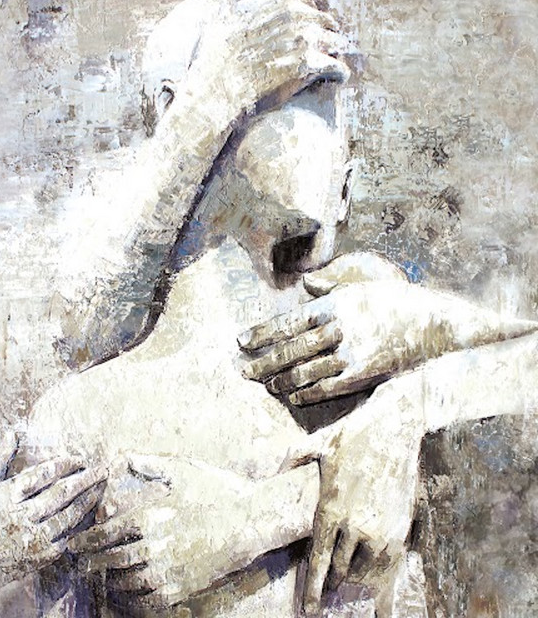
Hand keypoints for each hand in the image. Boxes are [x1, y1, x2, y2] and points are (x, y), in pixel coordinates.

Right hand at [0, 434, 106, 590]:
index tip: (79, 458)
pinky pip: (66, 537)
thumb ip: (1, 458)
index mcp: (9, 496)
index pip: (45, 474)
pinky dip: (80, 525)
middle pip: (62, 493)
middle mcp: (22, 516)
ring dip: (87, 500)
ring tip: (100, 488)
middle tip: (102, 469)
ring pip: (68, 516)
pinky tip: (90, 513)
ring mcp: (32, 538)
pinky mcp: (38, 557)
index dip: (65, 464)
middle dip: (85, 479)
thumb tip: (12, 431)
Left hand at [69, 455, 258, 608]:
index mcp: (151, 517)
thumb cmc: (218, 491)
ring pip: (128, 583)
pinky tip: (132, 596)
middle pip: (113, 560)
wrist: (252, 519)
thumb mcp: (184, 471)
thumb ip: (151, 464)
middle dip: (94, 562)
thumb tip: (125, 455)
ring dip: (113, 581)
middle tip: (83, 564)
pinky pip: (150, 601)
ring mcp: (169, 570)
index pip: (107, 533)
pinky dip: (135, 601)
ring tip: (107, 578)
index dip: (88, 540)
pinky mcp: (184, 586)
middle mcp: (155, 547)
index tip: (76, 543)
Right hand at [183, 0, 350, 119]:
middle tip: (320, 51)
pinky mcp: (308, 67)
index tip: (304, 32)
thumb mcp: (221, 14)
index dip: (307, 18)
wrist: (216, 91)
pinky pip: (337, 67)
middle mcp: (296, 14)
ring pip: (335, 43)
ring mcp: (304, 40)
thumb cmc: (215, 57)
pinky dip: (339, 74)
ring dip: (333, 54)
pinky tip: (336, 79)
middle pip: (324, 21)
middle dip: (324, 35)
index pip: (307, 3)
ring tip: (329, 65)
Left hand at [239, 252, 470, 404]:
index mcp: (335, 305)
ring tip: (265, 384)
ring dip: (280, 380)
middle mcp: (338, 330)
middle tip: (242, 370)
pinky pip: (326, 388)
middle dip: (262, 361)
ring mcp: (350, 355)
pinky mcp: (362, 376)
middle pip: (290, 350)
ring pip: (304, 372)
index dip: (262, 333)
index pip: (288, 322)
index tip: (242, 341)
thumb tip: (306, 285)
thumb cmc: (397, 300)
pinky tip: (293, 396)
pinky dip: (306, 393)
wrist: (435, 325)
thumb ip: (331, 284)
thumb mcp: (363, 282)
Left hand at [282, 374, 424, 616]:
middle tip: (325, 599)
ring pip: (365, 571)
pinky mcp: (401, 526)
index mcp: (331, 508)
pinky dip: (378, 574)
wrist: (394, 427)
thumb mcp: (315, 443)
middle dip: (332, 586)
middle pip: (341, 570)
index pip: (319, 560)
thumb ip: (290, 459)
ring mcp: (381, 528)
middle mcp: (355, 524)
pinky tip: (370, 575)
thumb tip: (269, 471)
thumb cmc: (352, 435)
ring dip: (354, 580)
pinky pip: (388, 564)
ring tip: (346, 584)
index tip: (309, 609)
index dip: (314, 588)